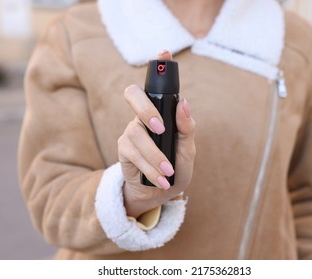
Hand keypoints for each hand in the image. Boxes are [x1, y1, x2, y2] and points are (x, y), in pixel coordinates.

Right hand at [118, 51, 195, 217]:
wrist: (158, 192)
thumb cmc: (175, 167)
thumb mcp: (188, 151)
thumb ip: (187, 129)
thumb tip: (183, 104)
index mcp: (161, 112)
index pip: (156, 85)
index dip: (159, 66)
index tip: (165, 52)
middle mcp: (143, 116)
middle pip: (132, 94)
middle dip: (145, 108)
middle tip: (160, 127)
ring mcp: (131, 131)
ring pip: (136, 133)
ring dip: (154, 155)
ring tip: (168, 171)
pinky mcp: (123, 149)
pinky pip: (132, 153)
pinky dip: (149, 167)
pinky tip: (160, 178)